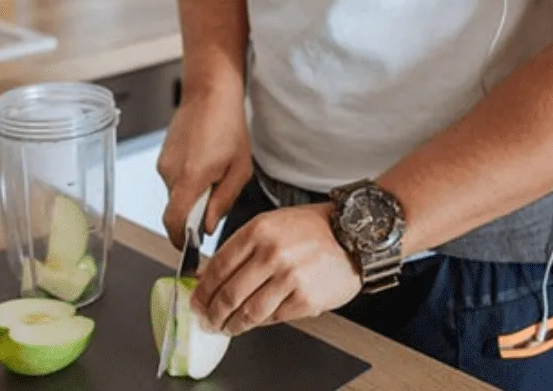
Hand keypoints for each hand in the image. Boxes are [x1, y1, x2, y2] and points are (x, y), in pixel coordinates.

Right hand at [156, 80, 250, 247]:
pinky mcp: (163, 156)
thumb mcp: (239, 169)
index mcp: (190, 178)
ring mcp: (163, 163)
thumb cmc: (228, 126)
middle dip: (193, 216)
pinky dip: (188, 181)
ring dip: (193, 196)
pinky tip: (206, 164)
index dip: (180, 241)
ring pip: (175, 195)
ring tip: (215, 175)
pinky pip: (174, 180)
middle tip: (216, 205)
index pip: (174, 222)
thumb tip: (208, 227)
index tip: (189, 250)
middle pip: (175, 210)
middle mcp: (170, 173)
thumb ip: (222, 202)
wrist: (209, 92)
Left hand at [191, 203, 361, 335]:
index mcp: (258, 230)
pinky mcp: (306, 299)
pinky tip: (255, 321)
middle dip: (213, 313)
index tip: (197, 300)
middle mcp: (272, 253)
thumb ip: (240, 248)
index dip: (203, 290)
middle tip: (208, 320)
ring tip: (227, 327)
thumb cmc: (313, 229)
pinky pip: (274, 318)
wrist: (356, 234)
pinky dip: (261, 322)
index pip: (218, 267)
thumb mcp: (271, 224)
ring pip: (249, 312)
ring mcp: (290, 278)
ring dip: (233, 325)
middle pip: (229, 294)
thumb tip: (208, 274)